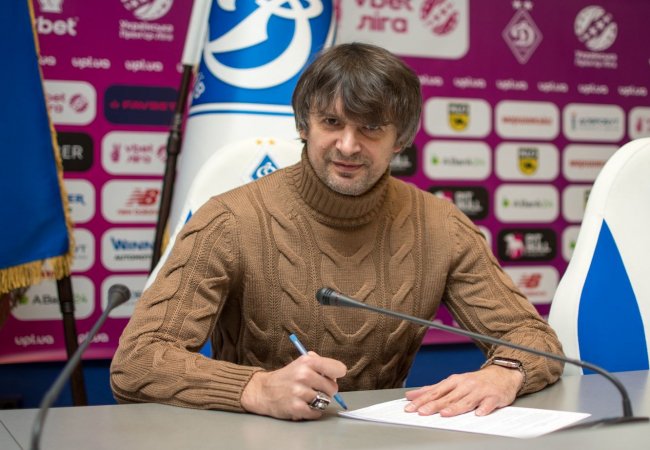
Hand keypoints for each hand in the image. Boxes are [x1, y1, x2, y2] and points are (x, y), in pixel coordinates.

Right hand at [241, 352, 346, 420]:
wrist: (264, 390)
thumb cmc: (287, 376)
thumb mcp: (301, 362)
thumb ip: (320, 364)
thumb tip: (337, 373)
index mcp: (307, 361)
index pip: (338, 369)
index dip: (337, 374)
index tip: (331, 377)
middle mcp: (304, 375)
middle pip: (333, 388)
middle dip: (327, 390)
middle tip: (316, 389)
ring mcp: (299, 392)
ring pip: (325, 401)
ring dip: (319, 402)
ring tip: (308, 397)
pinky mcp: (296, 408)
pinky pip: (317, 413)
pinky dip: (313, 412)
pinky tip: (304, 406)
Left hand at [404, 365, 523, 416]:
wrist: (502, 374)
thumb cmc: (475, 381)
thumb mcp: (453, 382)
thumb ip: (433, 390)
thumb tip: (411, 396)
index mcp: (454, 381)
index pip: (435, 391)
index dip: (422, 400)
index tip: (410, 407)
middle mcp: (465, 385)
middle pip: (447, 397)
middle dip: (433, 405)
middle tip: (422, 412)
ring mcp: (479, 391)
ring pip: (466, 400)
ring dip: (455, 407)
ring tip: (444, 413)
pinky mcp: (494, 397)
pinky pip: (488, 404)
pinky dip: (484, 408)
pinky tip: (479, 414)